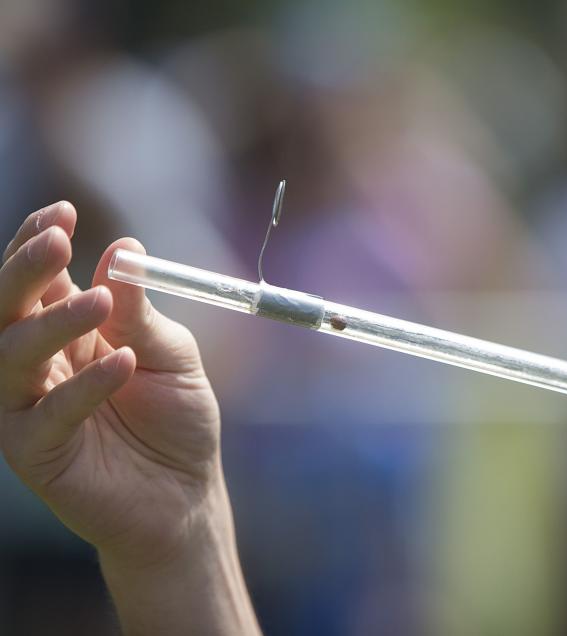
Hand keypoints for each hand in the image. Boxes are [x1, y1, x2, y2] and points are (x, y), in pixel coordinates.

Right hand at [0, 202, 258, 634]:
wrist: (187, 491)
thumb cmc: (177, 416)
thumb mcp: (171, 354)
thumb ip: (141, 311)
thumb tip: (124, 248)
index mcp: (65, 330)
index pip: (38, 280)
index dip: (38, 242)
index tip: (62, 212)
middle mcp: (37, 364)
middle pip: (7, 309)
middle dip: (23, 272)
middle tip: (56, 243)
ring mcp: (27, 407)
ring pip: (11, 356)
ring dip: (52, 323)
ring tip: (100, 303)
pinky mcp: (35, 451)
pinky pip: (46, 414)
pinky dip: (82, 387)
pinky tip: (121, 365)